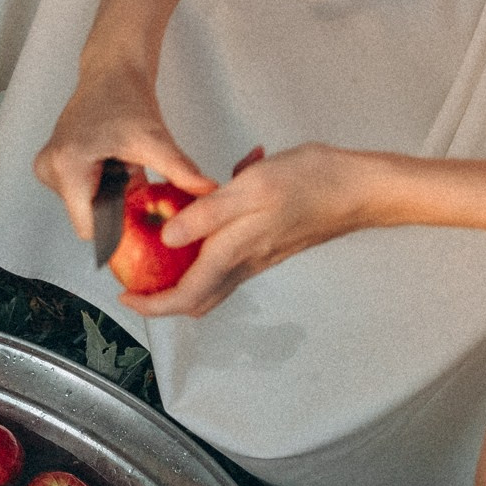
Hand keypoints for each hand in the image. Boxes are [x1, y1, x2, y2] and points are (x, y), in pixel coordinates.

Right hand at [32, 51, 214, 247]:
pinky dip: (102, 188)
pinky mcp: (52, 167)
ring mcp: (48, 169)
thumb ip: (179, 169)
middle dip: (116, 208)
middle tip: (134, 179)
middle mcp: (50, 170)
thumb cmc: (126, 97)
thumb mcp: (154, 138)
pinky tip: (115, 166)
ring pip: (86, 207)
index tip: (141, 216)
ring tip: (124, 168)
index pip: (89, 227)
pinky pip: (81, 195)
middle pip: (88, 217)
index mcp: (68, 166)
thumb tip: (206, 191)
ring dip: (110, 197)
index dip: (118, 229)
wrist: (111, 72)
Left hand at [120, 142, 373, 317]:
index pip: (185, 296)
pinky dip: (206, 248)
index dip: (151, 304)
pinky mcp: (268, 245)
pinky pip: (227, 259)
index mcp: (234, 252)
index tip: (125, 297)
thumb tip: (168, 237)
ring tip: (157, 247)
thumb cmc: (312, 181)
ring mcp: (258, 257)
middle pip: (196, 298)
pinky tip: (204, 211)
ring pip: (211, 281)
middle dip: (162, 297)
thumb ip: (207, 214)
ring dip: (182, 272)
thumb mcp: (252, 186)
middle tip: (135, 280)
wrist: (360, 187)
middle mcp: (244, 263)